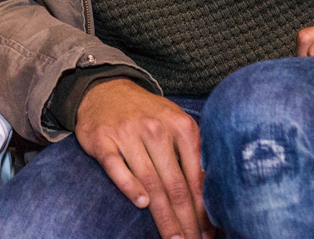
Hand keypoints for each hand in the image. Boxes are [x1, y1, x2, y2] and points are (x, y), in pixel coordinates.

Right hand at [75, 78, 210, 238]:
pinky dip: (129, 185)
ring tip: (174, 237)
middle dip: (186, 220)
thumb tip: (211, 197)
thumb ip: (192, 154)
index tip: (209, 233)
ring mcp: (127, 133)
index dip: (203, 209)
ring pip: (149, 181)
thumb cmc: (146, 114)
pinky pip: (117, 167)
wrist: (104, 89)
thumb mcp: (175, 123)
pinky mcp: (102, 139)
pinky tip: (141, 203)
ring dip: (163, 215)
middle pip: (174, 184)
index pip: (195, 177)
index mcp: (180, 126)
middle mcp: (155, 128)